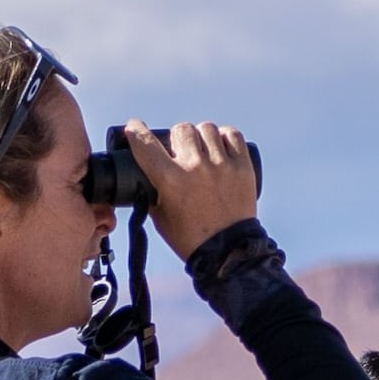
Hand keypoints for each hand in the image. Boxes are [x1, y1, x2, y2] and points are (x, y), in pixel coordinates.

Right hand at [130, 121, 264, 254]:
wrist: (228, 252)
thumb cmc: (189, 238)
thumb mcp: (159, 215)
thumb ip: (150, 190)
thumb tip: (145, 168)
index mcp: (170, 180)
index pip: (145, 143)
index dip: (136, 130)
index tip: (135, 127)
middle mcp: (195, 167)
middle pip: (180, 130)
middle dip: (175, 138)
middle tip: (179, 152)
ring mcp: (222, 165)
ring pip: (206, 129)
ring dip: (200, 136)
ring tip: (201, 150)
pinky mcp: (243, 167)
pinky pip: (233, 135)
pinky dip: (225, 138)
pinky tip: (220, 148)